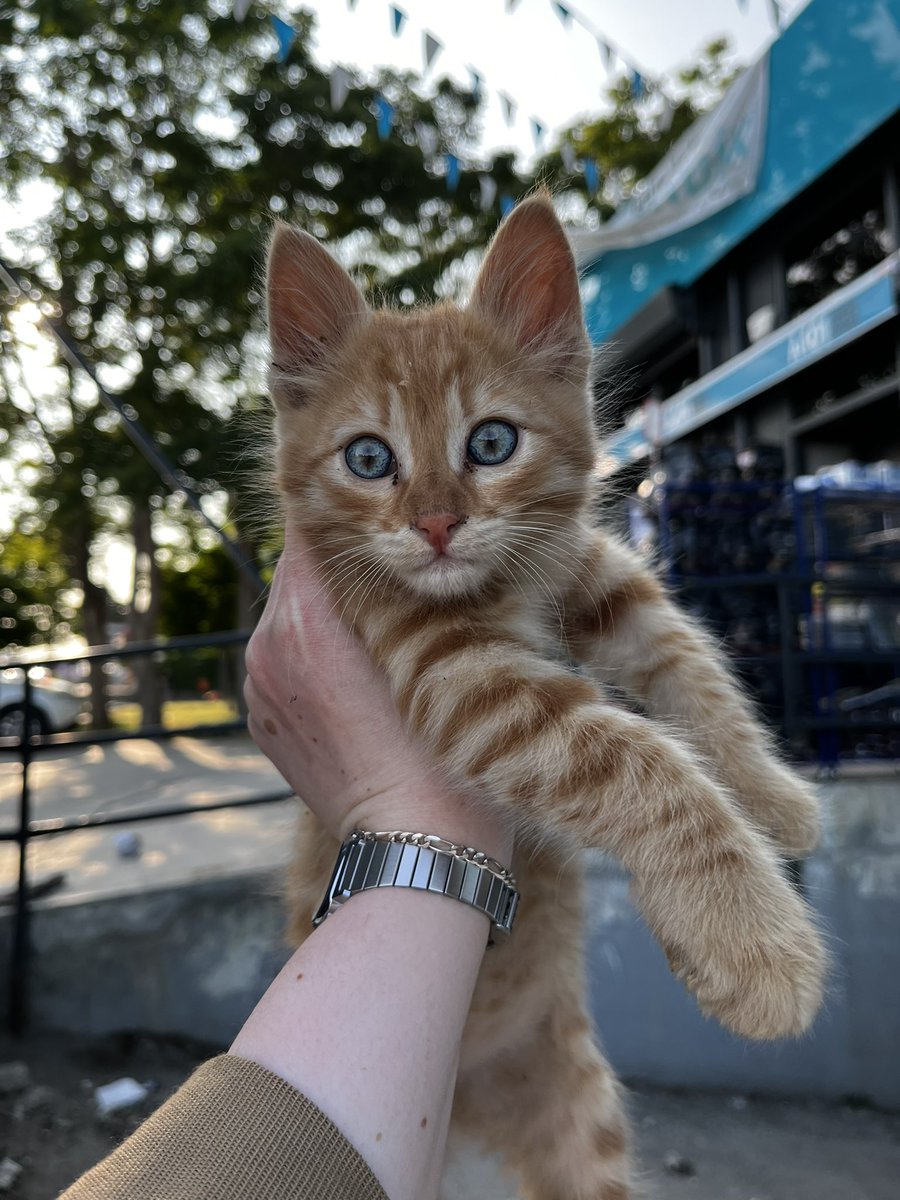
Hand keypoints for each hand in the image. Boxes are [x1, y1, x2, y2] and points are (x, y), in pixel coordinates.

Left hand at [244, 528, 512, 860]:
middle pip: (298, 572)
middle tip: (394, 562)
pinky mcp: (265, 724)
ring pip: (292, 619)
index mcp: (304, 621)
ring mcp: (259, 691)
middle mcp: (267, 649)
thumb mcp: (435, 646)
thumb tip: (391, 541)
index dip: (346, 514)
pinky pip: (286, 664)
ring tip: (384, 627)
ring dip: (329, 612)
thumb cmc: (444, 746)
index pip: (308, 529)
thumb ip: (400, 585)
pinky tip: (361, 679)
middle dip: (342, 565)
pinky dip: (316, 657)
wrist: (417, 846)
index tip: (380, 510)